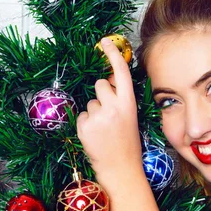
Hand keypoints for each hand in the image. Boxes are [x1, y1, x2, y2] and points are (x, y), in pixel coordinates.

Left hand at [77, 38, 143, 188]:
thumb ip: (119, 99)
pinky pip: (81, 115)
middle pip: (100, 84)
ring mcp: (98, 116)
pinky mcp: (84, 126)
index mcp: (128, 103)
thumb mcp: (129, 117)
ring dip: (94, 112)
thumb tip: (106, 81)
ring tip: (104, 130)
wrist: (120, 169)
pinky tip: (95, 136)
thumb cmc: (127, 143)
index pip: (120, 72)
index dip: (113, 54)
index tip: (105, 42)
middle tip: (109, 114)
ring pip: (90, 102)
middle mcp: (113, 107)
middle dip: (101, 94)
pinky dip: (86, 124)